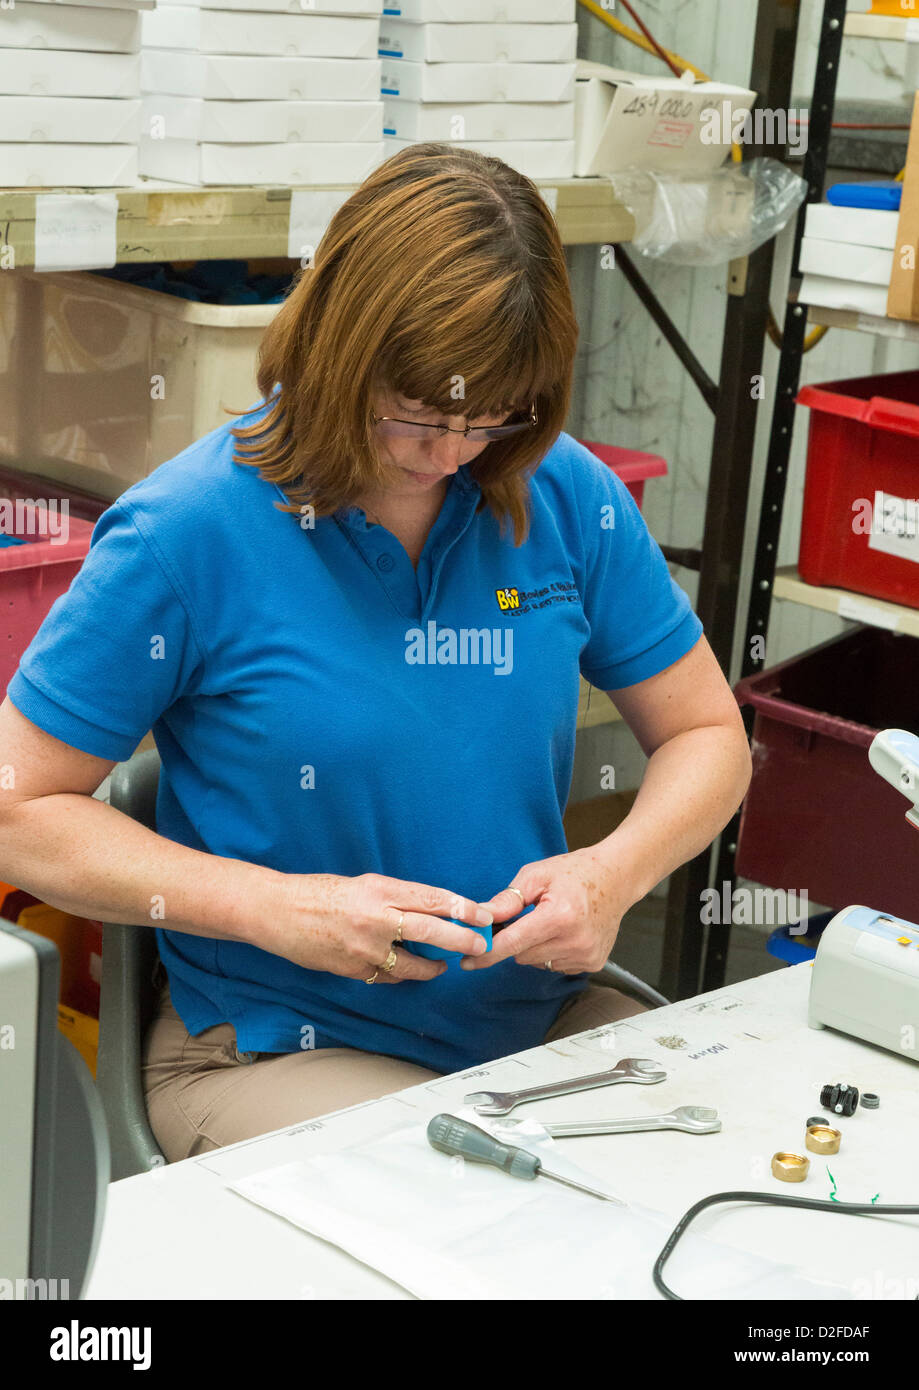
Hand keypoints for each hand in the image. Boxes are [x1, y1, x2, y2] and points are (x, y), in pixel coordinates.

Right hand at [267, 871, 492, 982]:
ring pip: (412, 964)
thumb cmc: (319, 893)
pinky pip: (387, 977)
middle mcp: (375, 918)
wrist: (277, 912)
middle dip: (461, 939)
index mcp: (379, 890)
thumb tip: (429, 909)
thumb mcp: (362, 885)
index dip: (462, 908)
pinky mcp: (352, 969)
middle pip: (430, 929)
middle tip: (481, 945)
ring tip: (443, 965)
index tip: (483, 915)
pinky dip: (400, 975)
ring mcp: (364, 947)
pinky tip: (405, 970)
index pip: (431, 898)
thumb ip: (394, 898)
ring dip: (432, 967)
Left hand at [459, 847, 636, 975]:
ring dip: (534, 947)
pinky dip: (552, 952)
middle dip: (515, 939)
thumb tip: (481, 917)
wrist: (617, 878)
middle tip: (525, 917)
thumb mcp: (537, 875)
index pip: (513, 943)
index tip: (466, 963)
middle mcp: (575, 941)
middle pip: (522, 955)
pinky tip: (564, 932)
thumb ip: (508, 899)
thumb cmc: (576, 872)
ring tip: (550, 921)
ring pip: (537, 963)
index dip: (487, 952)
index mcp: (559, 917)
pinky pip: (555, 965)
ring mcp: (586, 956)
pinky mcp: (592, 964)